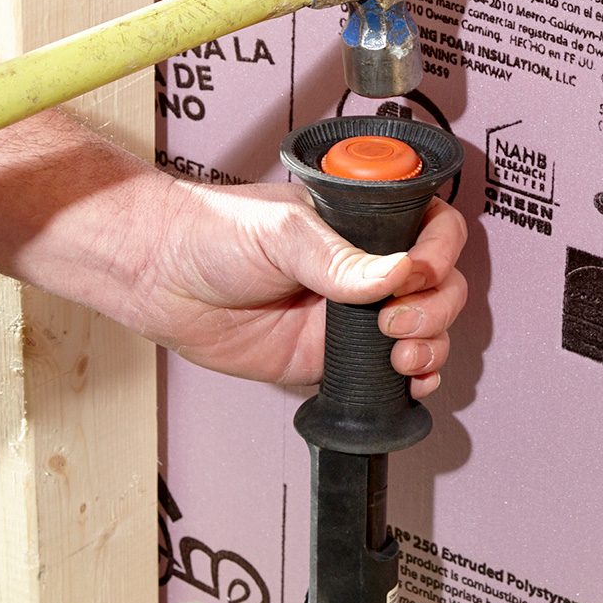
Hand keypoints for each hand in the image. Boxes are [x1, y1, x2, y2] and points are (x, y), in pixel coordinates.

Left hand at [132, 181, 467, 397]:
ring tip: (400, 352)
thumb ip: (340, 258)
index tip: (418, 272)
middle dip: (436, 307)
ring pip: (427, 330)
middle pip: (441, 285)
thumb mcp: (282, 233)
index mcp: (361, 221)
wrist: (162, 282)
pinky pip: (390, 372)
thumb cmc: (211, 235)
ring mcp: (352, 314)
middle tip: (396, 320)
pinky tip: (409, 380)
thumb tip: (397, 273)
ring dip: (432, 345)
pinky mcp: (333, 356)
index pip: (432, 228)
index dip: (440, 252)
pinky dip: (414, 380)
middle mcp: (364, 266)